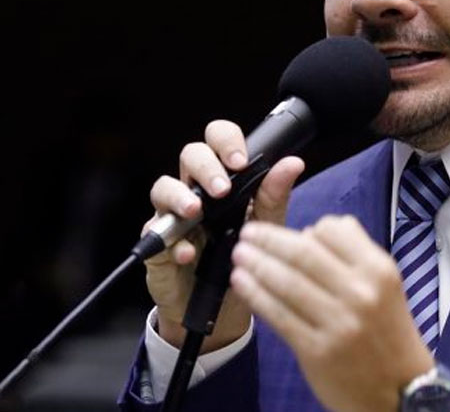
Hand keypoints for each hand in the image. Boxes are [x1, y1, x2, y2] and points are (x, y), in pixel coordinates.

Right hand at [141, 119, 304, 350]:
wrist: (223, 308)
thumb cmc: (242, 258)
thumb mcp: (264, 228)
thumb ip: (274, 196)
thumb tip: (294, 163)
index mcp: (225, 177)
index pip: (219, 140)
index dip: (226, 141)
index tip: (241, 161)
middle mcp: (196, 188)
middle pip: (190, 154)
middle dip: (205, 166)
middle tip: (222, 188)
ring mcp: (173, 214)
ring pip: (163, 186)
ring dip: (179, 196)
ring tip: (196, 212)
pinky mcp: (157, 243)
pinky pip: (155, 232)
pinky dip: (173, 242)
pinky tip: (189, 254)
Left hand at [230, 215, 434, 411]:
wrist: (400, 389)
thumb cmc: (388, 332)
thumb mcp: (386, 285)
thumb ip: (355, 254)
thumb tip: (312, 230)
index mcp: (378, 270)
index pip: (333, 232)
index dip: (304, 228)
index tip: (285, 230)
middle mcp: (360, 292)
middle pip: (304, 254)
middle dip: (270, 239)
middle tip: (248, 232)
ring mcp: (338, 322)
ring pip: (287, 283)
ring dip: (258, 264)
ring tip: (239, 254)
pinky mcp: (317, 350)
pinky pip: (279, 315)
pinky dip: (256, 295)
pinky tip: (242, 282)